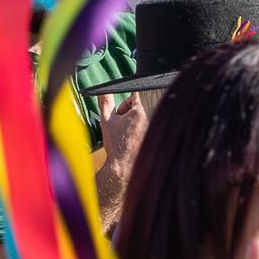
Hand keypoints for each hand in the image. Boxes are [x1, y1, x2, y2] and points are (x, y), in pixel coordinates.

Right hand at [96, 93, 147, 225]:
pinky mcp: (155, 137)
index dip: (125, 103)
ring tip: (124, 135)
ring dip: (132, 124)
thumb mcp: (107, 122)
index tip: (122, 109)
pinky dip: (139, 134)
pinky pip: (147, 130)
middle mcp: (149, 119)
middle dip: (127, 114)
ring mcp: (153, 128)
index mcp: (139, 112)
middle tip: (119, 125)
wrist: (123, 166)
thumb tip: (103, 92)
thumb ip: (105, 104)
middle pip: (137, 108)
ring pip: (141, 119)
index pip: (134, 96)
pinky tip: (131, 142)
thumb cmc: (116, 145)